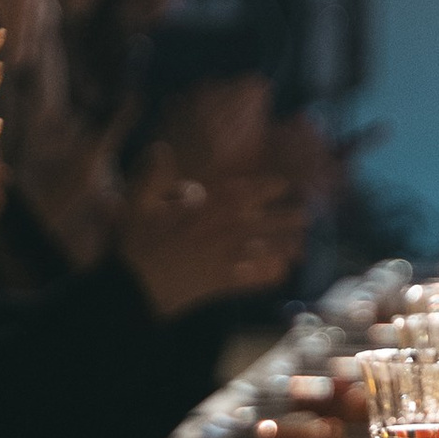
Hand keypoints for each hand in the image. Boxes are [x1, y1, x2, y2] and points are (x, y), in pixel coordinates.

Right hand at [119, 151, 307, 322]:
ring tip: (300, 246)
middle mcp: (216, 234)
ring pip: (256, 250)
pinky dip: (263, 277)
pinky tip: (279, 275)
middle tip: (304, 216)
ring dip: (280, 247)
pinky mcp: (215, 284)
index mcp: (200, 212)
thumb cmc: (134, 245)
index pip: (238, 195)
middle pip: (256, 224)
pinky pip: (246, 279)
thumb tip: (162, 149)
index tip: (282, 185)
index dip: (263, 189)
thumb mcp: (135, 204)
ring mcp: (218, 260)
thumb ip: (151, 176)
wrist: (134, 288)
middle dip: (281, 219)